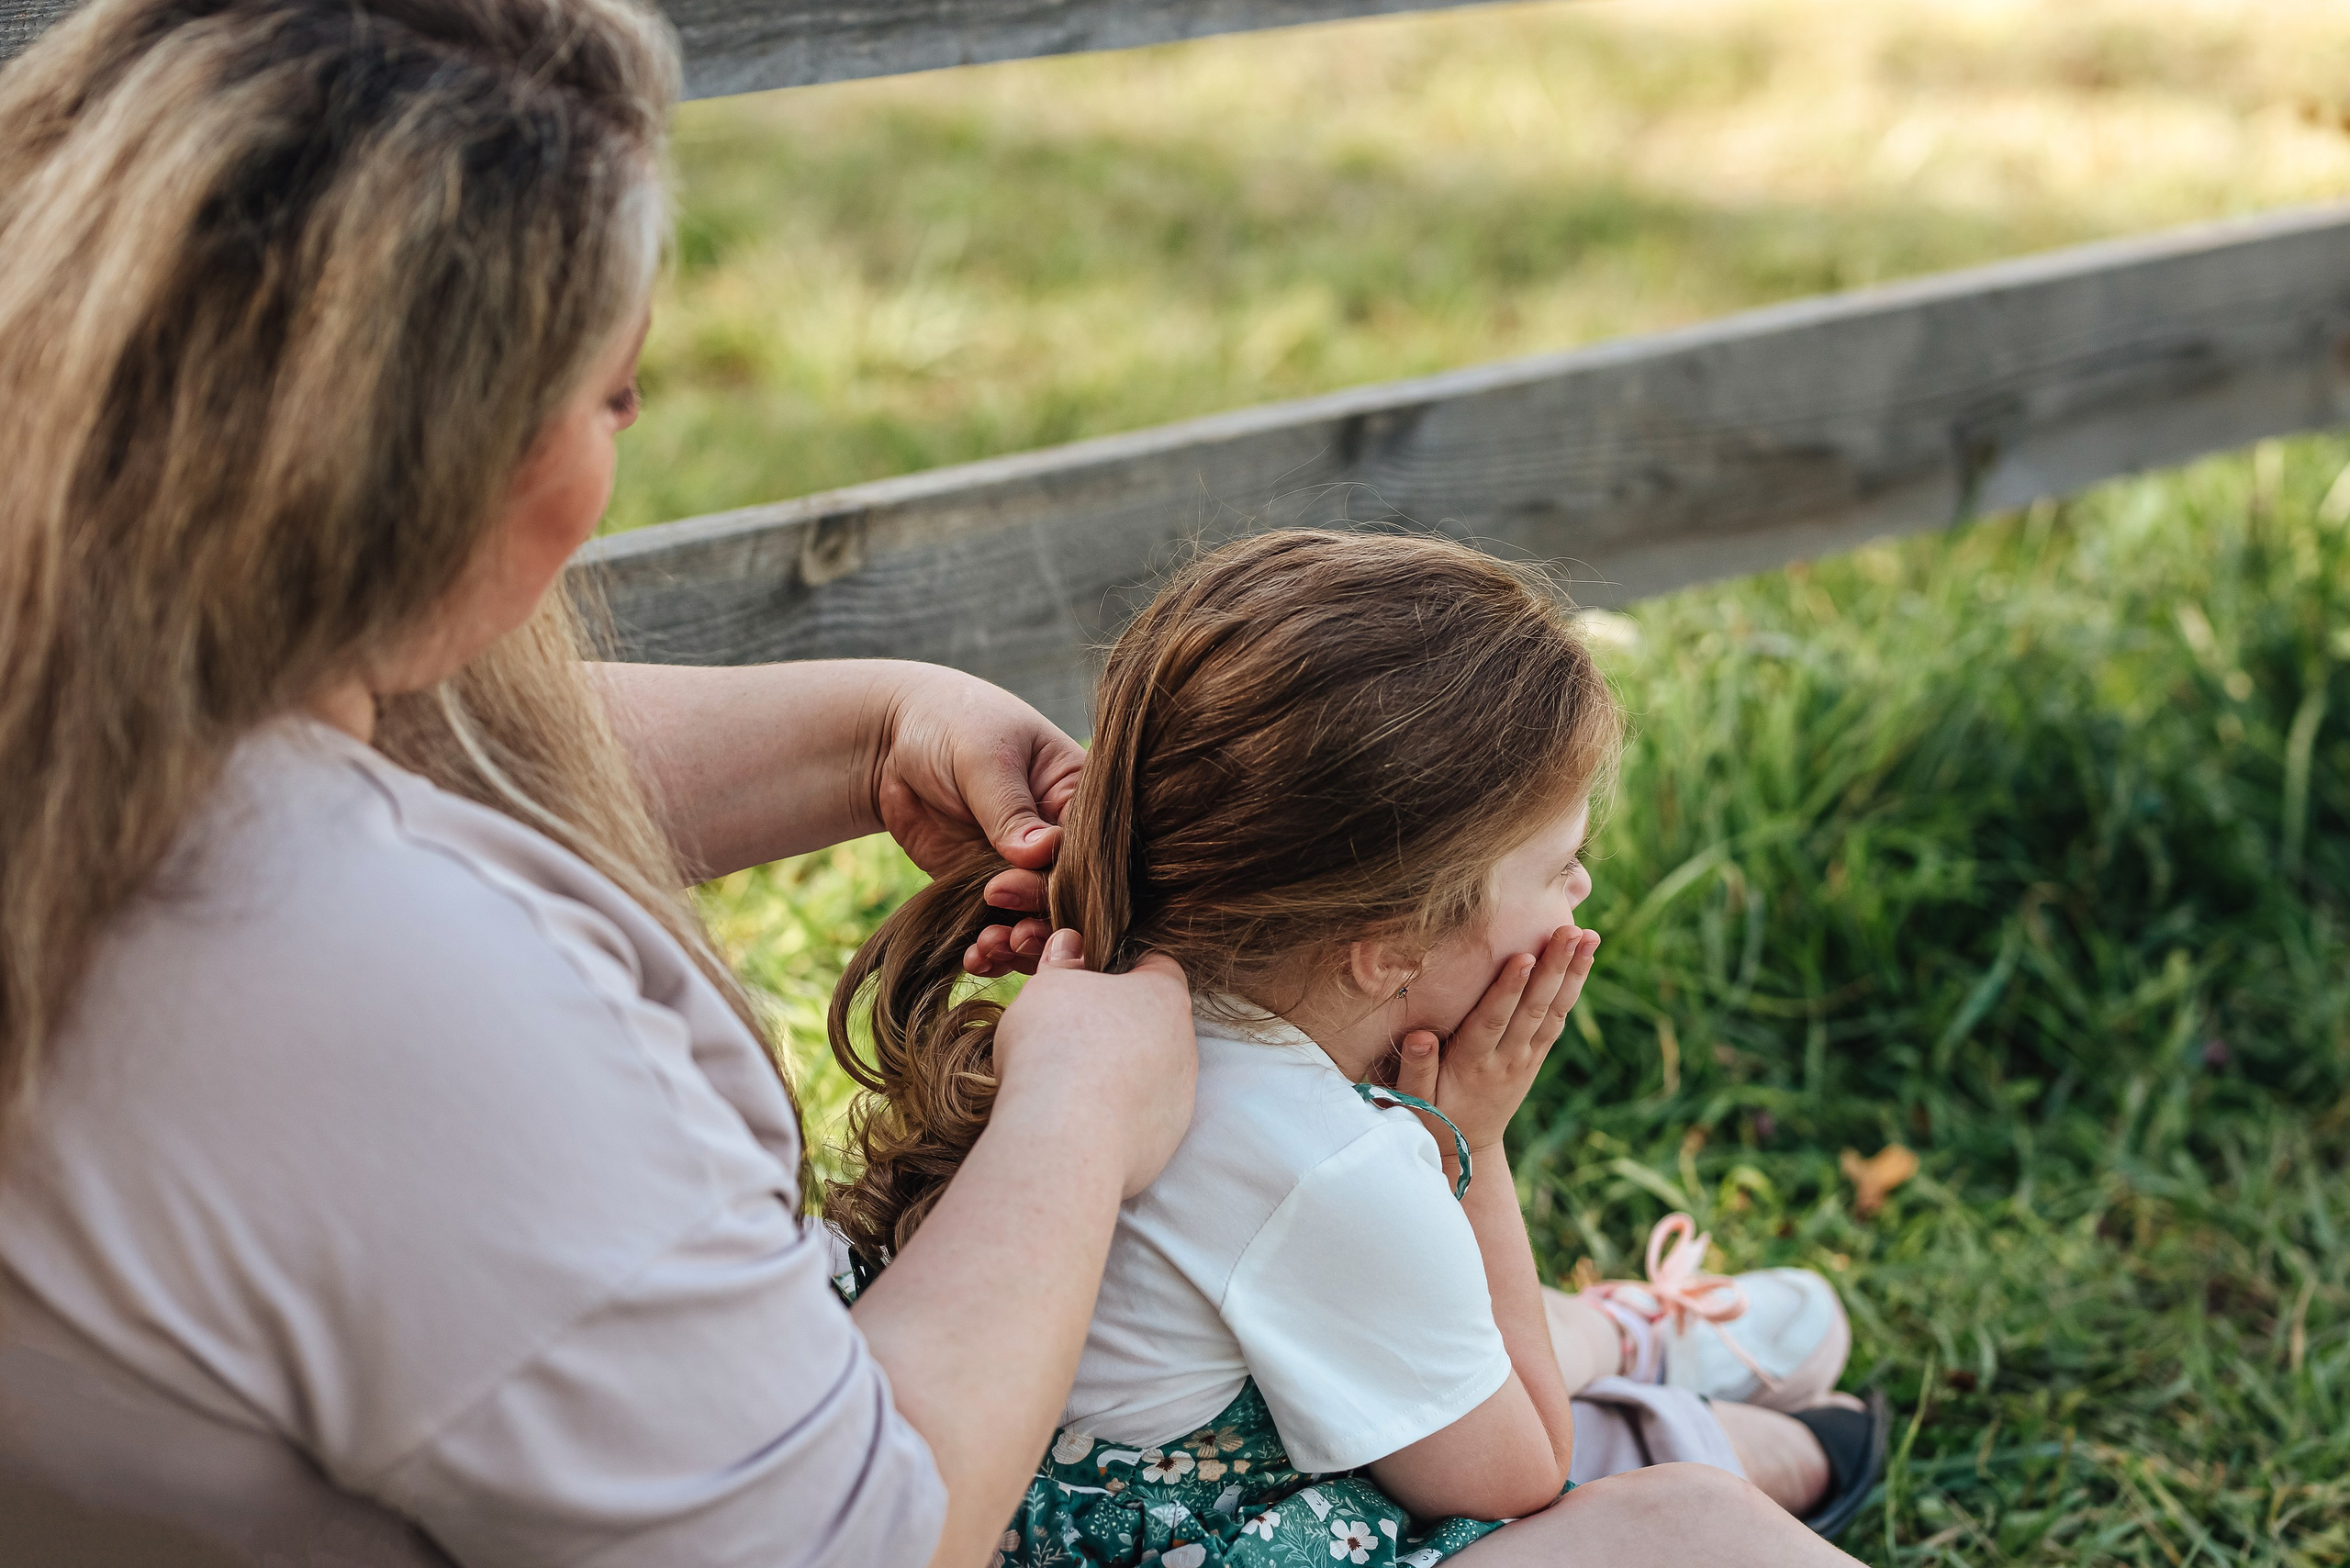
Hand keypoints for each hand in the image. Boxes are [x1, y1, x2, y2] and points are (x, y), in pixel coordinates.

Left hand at [868, 667, 1082, 976]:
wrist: (889, 740)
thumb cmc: (952, 725)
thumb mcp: (983, 756)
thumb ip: (1010, 809)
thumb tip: (1041, 854)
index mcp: (1079, 797)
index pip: (1089, 850)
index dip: (1064, 880)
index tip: (1018, 887)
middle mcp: (1061, 839)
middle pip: (1070, 896)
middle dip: (1043, 920)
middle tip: (1010, 931)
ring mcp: (1023, 868)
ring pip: (1038, 920)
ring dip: (1019, 945)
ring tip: (988, 948)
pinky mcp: (987, 888)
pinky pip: (999, 926)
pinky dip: (990, 948)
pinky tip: (974, 956)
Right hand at [991, 931, 1196, 1197]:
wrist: (1063, 1142)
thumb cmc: (1055, 1049)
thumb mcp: (1047, 988)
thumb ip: (1063, 964)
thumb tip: (1070, 945)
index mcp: (1165, 996)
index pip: (1157, 966)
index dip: (1122, 968)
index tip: (1090, 980)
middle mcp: (1185, 1046)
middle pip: (1154, 1024)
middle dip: (1119, 1026)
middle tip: (1073, 1034)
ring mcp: (1181, 1098)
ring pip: (1150, 1074)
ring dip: (1119, 1074)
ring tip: (1070, 1083)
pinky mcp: (1166, 1142)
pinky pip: (1141, 1119)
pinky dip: (1115, 1117)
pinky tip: (1080, 1120)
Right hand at [1397, 925, 1599, 1157]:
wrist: (1469, 1149)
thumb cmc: (1431, 1117)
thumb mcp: (1414, 1102)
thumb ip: (1415, 1069)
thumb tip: (1419, 1036)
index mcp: (1473, 1066)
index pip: (1494, 1022)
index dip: (1509, 989)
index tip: (1524, 957)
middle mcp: (1507, 1059)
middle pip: (1533, 1009)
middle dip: (1553, 968)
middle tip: (1571, 932)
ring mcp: (1526, 1058)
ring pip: (1553, 1011)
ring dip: (1573, 972)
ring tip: (1589, 936)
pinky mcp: (1536, 1057)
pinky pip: (1557, 1019)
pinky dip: (1572, 989)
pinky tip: (1583, 960)